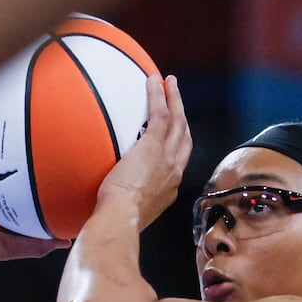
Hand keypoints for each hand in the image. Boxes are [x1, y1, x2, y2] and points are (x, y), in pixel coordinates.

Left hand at [95, 75, 192, 228]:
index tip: (175, 133)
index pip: (179, 160)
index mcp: (170, 186)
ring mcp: (166, 156)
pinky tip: (155, 81)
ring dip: (175, 99)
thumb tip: (117, 199)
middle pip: (184, 137)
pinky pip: (160, 114)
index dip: (179, 143)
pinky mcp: (152, 145)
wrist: (122, 217)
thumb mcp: (133, 211)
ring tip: (170, 83)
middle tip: (178, 100)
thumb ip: (132, 199)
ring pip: (177, 121)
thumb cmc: (120, 219)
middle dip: (183, 116)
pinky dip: (159, 96)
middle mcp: (174, 170)